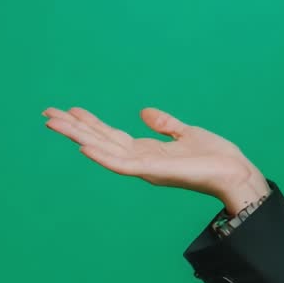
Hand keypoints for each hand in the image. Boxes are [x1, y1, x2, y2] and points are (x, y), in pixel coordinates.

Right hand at [42, 105, 269, 210]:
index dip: (90, 123)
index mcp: (147, 151)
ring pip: (104, 150)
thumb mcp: (186, 133)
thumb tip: (144, 112)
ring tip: (55, 123)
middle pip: (100, 141)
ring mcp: (145, 167)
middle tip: (48, 113)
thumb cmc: (215, 157)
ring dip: (79, 137)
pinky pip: (122, 164)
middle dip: (74, 128)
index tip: (70, 110)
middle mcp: (140, 160)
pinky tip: (84, 147)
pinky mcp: (153, 172)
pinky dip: (102, 156)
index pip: (111, 136)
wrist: (235, 171)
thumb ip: (165, 124)